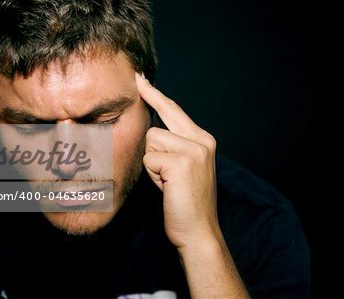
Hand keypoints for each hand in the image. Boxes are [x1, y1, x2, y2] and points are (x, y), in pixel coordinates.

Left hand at [137, 73, 220, 249]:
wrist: (198, 231)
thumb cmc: (185, 201)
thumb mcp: (184, 167)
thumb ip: (173, 146)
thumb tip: (149, 129)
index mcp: (203, 140)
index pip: (174, 110)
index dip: (156, 95)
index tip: (141, 80)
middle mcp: (201, 140)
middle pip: (159, 122)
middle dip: (151, 144)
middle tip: (140, 100)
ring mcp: (194, 150)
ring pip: (151, 141)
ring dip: (152, 163)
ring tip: (166, 182)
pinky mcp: (181, 162)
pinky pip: (150, 159)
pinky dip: (152, 175)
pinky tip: (167, 188)